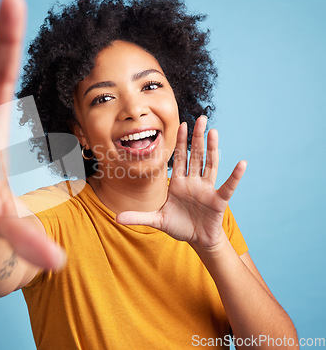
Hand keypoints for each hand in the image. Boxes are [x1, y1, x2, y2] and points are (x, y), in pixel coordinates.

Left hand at [116, 116, 246, 249]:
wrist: (197, 240)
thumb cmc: (179, 226)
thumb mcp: (156, 220)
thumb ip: (138, 217)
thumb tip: (116, 217)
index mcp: (178, 183)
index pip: (179, 158)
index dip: (181, 142)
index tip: (181, 124)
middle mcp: (193, 182)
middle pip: (196, 155)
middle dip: (197, 137)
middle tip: (201, 117)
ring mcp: (206, 189)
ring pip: (210, 164)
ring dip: (212, 148)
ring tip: (214, 131)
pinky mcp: (218, 200)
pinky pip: (227, 186)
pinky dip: (234, 176)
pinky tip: (241, 164)